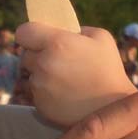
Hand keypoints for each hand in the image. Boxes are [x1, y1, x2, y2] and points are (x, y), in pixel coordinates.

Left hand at [17, 22, 133, 126]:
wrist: (113, 109)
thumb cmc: (109, 70)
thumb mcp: (101, 38)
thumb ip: (77, 29)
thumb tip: (61, 30)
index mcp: (56, 43)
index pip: (23, 32)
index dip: (30, 34)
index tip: (38, 39)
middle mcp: (43, 64)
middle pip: (25, 55)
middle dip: (37, 56)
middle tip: (57, 61)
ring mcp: (39, 87)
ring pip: (30, 76)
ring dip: (41, 76)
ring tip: (65, 81)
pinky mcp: (40, 106)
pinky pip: (36, 94)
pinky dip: (46, 94)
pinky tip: (65, 95)